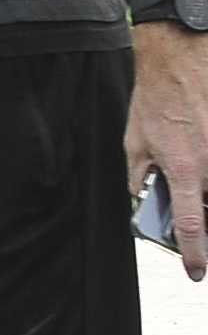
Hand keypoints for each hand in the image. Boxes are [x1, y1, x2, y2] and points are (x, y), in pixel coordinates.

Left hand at [128, 20, 207, 278]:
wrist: (180, 62)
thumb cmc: (156, 99)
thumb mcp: (134, 140)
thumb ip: (139, 175)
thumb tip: (143, 198)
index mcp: (184, 171)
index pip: (193, 226)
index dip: (195, 254)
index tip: (196, 272)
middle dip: (207, 228)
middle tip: (199, 232)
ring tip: (199, 200)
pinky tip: (199, 161)